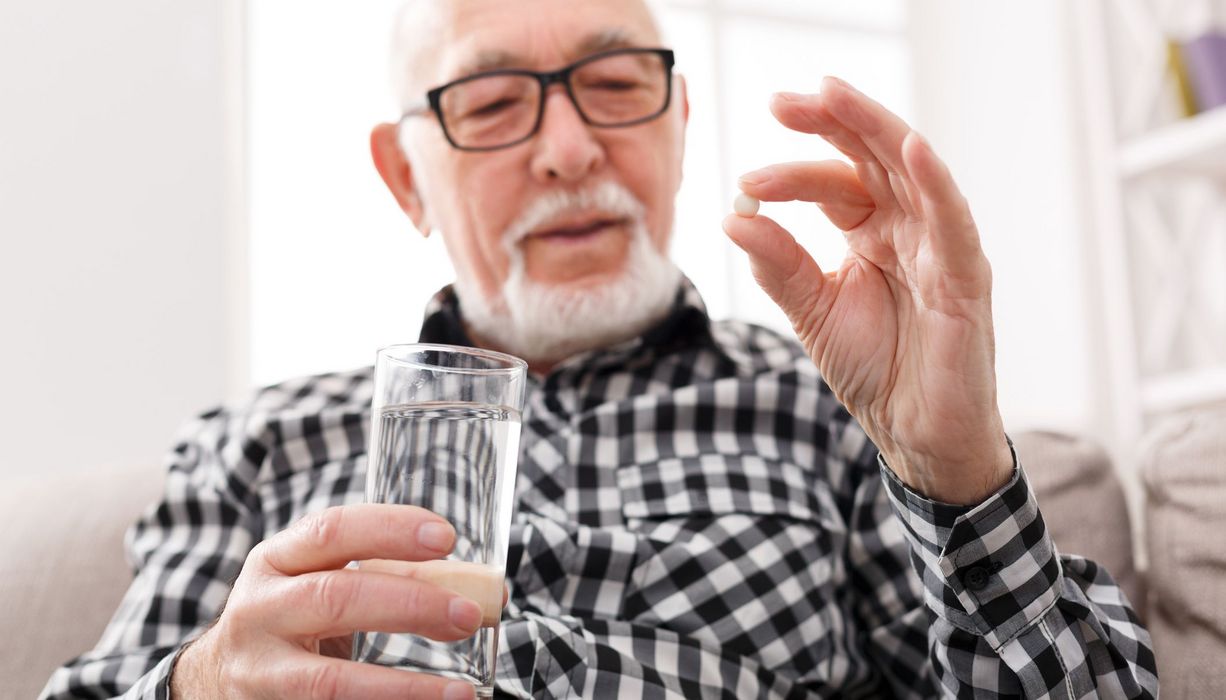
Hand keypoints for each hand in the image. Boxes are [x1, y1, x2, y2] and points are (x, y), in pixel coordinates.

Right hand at [171, 504, 486, 698]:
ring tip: (460, 692)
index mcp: (277, 559)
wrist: (217, 677)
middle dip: (410, 605)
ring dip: (402, 687)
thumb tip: (482, 592)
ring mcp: (260, 670)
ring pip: (330, 680)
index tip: (446, 538)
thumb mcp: (320, 580)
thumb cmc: (293, 616)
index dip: (389, 529)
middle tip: (468, 615)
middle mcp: (259, 610)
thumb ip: (390, 576)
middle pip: (335, 599)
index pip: (332, 531)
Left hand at [722, 76, 1011, 504]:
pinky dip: (936, 184)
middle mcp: (910, 230)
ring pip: (913, 173)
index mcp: (873, 233)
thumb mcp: (813, 312)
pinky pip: (954, 223)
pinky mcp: (967, 280)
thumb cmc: (875, 370)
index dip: (792, 175)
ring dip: (875, 130)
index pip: (835, 183)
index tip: (745, 183)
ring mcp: (941, 249)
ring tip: (834, 96)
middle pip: (874, 158)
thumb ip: (779, 265)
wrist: (914, 436)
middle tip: (783, 101)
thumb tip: (734, 217)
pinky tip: (911, 149)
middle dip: (832, 122)